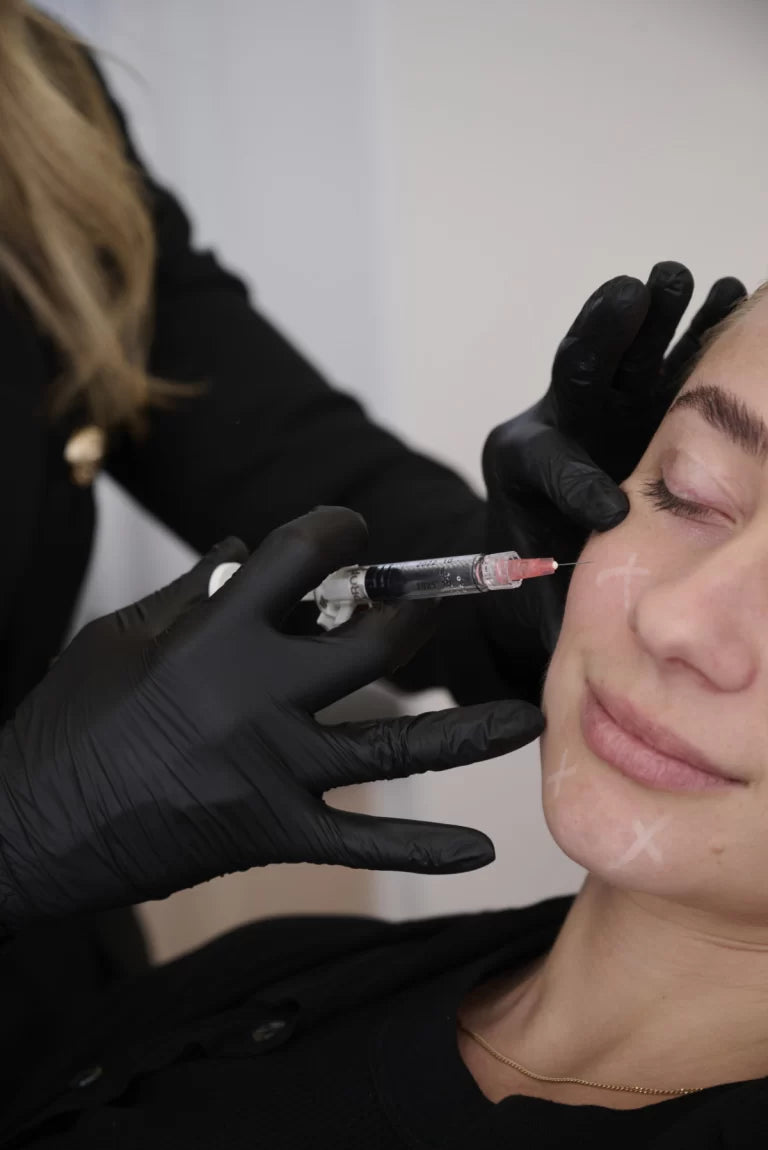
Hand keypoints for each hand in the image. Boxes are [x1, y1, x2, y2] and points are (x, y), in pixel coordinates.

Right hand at [0, 508, 543, 931]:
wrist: (28, 828)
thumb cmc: (67, 724)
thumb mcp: (117, 637)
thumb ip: (189, 592)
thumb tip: (237, 552)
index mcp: (212, 634)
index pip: (301, 555)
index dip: (337, 530)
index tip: (347, 532)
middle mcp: (255, 697)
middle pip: (372, 644)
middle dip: (409, 614)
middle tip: (424, 608)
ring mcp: (270, 769)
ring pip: (393, 746)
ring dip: (466, 732)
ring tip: (526, 717)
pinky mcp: (269, 830)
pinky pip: (360, 841)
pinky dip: (422, 848)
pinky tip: (478, 850)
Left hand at [481, 262, 745, 695]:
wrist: (553, 542)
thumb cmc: (548, 582)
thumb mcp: (547, 607)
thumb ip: (562, 624)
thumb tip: (572, 688)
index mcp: (519, 478)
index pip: (547, 471)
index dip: (577, 485)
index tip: (611, 508)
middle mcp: (556, 429)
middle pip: (576, 378)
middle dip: (605, 342)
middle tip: (635, 300)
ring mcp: (596, 405)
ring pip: (618, 353)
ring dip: (651, 318)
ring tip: (688, 282)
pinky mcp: (634, 395)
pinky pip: (655, 354)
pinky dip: (685, 328)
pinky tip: (723, 298)